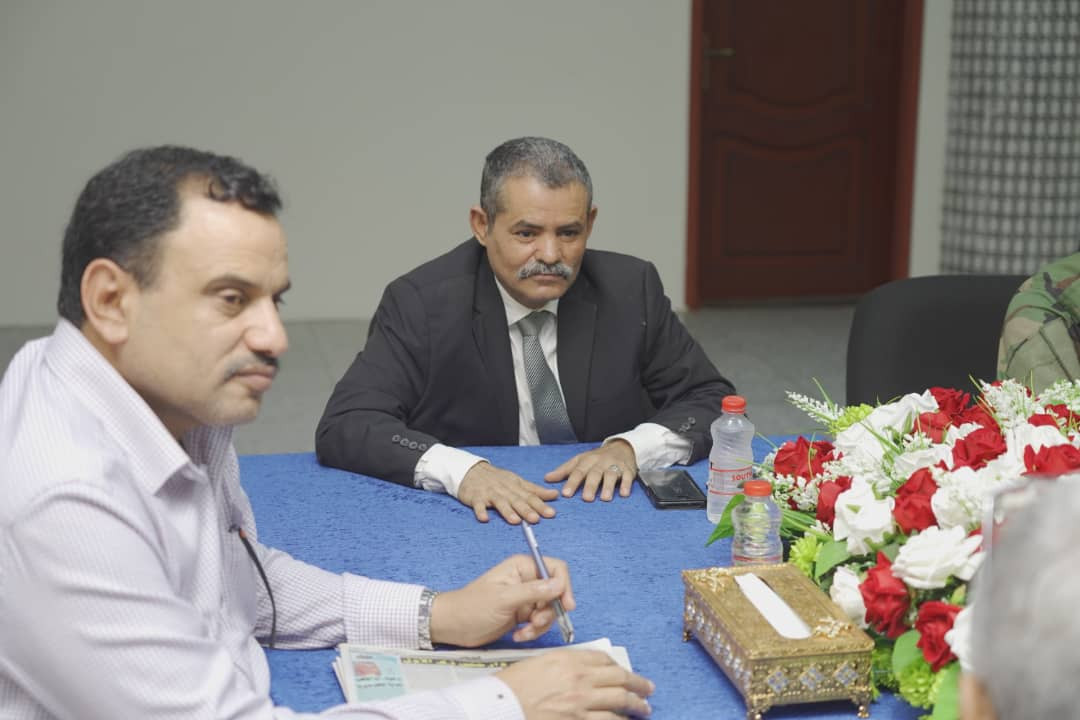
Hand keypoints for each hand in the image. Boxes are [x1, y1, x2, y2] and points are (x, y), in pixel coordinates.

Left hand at [430, 554, 574, 647]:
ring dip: (540, 624)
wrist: (453, 626)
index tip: (566, 605)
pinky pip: (539, 622)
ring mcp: (525, 598)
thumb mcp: (504, 599)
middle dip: (550, 611)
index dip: (564, 586)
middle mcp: (527, 580)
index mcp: (522, 566)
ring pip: (549, 610)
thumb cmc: (472, 607)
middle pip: (556, 593)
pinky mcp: (522, 614)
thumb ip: (533, 592)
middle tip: (536, 622)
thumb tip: (560, 585)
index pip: (555, 569)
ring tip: (523, 632)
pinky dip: (533, 631)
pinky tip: (518, 635)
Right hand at [459, 462, 558, 523]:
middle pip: (517, 500)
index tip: (551, 513)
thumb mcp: (518, 482)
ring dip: (507, 511)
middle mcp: (504, 489)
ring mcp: (489, 493)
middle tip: (535, 519)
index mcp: (515, 486)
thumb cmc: (498, 479)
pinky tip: (484, 518)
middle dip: (526, 510)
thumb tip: (554, 495)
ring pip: (500, 502)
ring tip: (515, 520)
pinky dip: (480, 511)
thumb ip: (535, 490)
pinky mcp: (476, 498)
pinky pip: (478, 505)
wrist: (472, 470)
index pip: (530, 496)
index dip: (540, 505)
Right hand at [497, 649, 653, 718]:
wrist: (499, 705)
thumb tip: (584, 671)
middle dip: (638, 684)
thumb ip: (564, 664)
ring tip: (644, 708)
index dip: (618, 666)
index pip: (604, 659)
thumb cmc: (513, 685)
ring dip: (637, 705)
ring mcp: (581, 701)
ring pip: (620, 701)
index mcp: (569, 659)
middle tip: (647, 688)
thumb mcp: (540, 662)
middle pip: (619, 678)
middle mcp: (580, 678)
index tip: (624, 671)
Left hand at [544, 439, 637, 501]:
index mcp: (587, 460)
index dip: (571, 482)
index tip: (565, 494)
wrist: (621, 447)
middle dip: (590, 486)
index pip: (578, 471)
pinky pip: (628, 477)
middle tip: (586, 498)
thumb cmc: (596, 458)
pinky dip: (626, 485)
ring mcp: (615, 465)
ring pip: (611, 475)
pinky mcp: (628, 469)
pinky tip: (624, 494)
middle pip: (595, 474)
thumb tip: (547, 479)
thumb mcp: (579, 461)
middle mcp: (600, 462)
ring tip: (605, 498)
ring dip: (608, 486)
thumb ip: (564, 471)